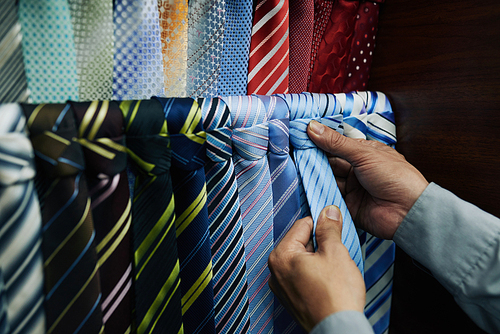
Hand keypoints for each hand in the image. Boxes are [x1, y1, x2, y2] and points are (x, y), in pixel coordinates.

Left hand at [268, 206, 365, 331]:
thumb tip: (328, 212)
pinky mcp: (290, 298)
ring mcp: (281, 286)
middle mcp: (276, 271)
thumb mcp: (336, 252)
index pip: (303, 225)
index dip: (322, 226)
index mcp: (281, 255)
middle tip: (336, 255)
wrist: (339, 329)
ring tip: (333, 272)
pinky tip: (327, 282)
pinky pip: (301, 276)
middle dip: (319, 245)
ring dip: (318, 260)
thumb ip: (329, 228)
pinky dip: (314, 274)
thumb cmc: (336, 296)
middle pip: (301, 242)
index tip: (334, 229)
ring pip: (302, 259)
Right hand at [307, 120, 428, 238]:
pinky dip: (319, 192)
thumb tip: (313, 127)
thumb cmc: (396, 177)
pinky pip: (328, 197)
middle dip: (313, 159)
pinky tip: (306, 186)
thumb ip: (336, 143)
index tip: (299, 136)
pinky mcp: (346, 206)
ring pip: (327, 179)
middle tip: (293, 153)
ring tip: (297, 169)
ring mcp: (351, 188)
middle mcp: (356, 170)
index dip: (319, 141)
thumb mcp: (364, 154)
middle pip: (329, 162)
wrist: (408, 211)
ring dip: (315, 175)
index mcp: (364, 153)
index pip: (336, 144)